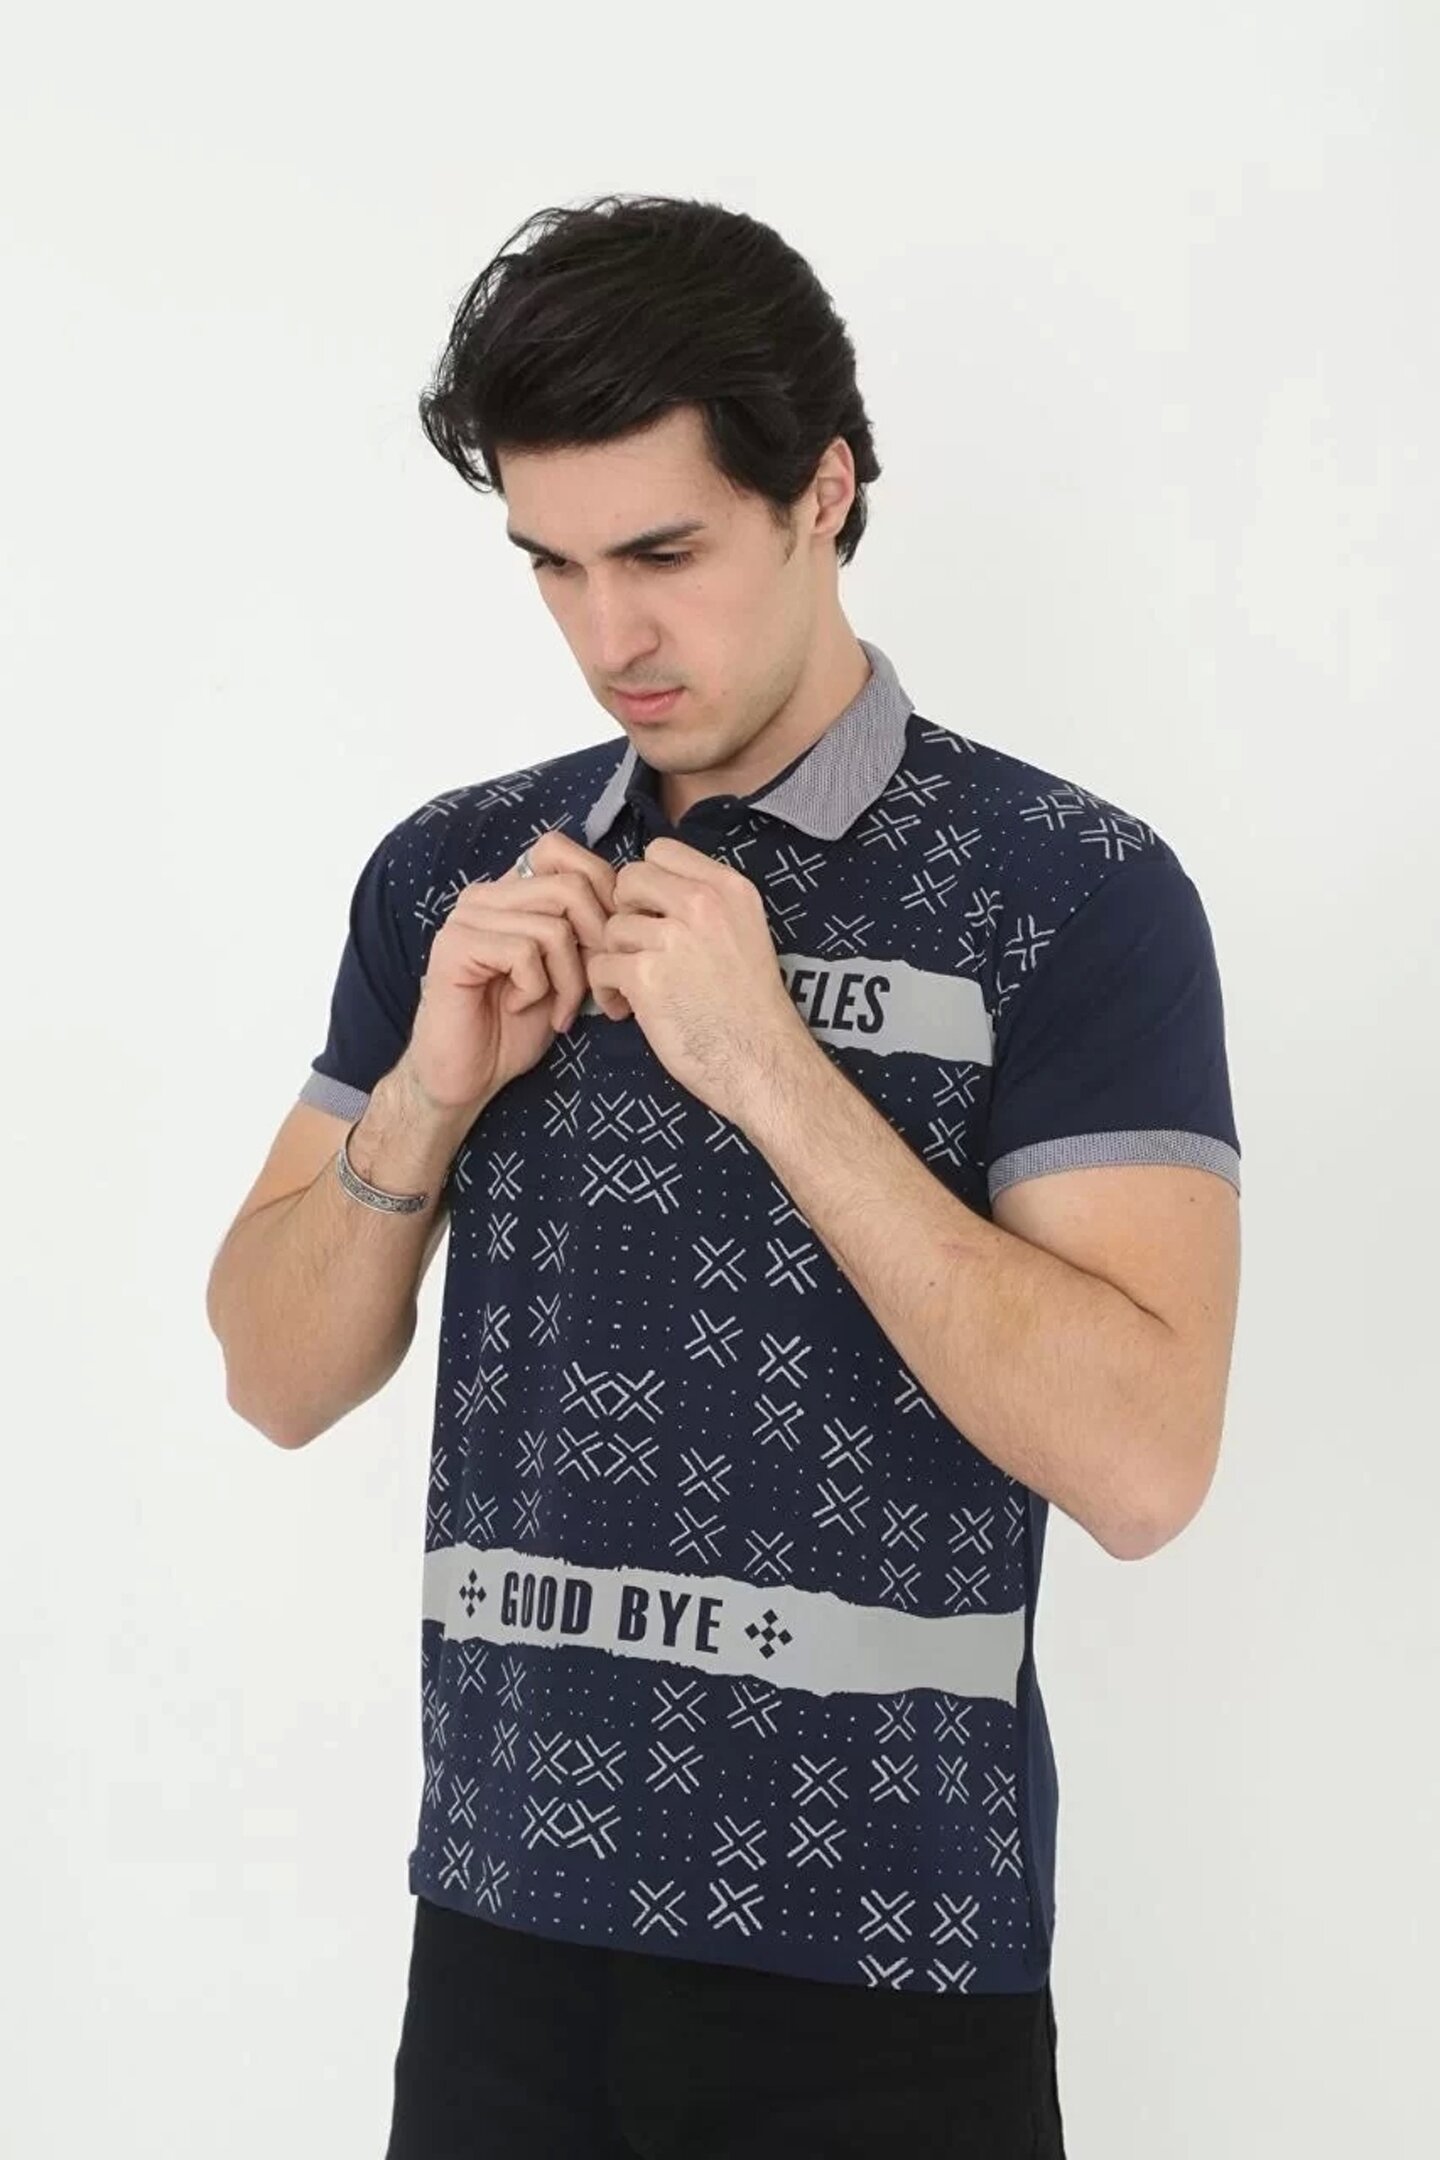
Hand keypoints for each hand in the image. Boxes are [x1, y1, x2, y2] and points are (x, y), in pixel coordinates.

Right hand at [406, 828, 627, 1113]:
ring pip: (554, 926)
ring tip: (556, 1008)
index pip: (560, 850)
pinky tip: (519, 1007)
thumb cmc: (518, 1027)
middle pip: (571, 886)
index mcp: (510, 892)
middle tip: (591, 990)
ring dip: (569, 978)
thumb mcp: (568, 971)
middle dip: (596, 944)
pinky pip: (524, 952)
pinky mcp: (454, 947)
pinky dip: (537, 989)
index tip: (606, 947)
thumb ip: (586, 933)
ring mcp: (466, 918)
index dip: (598, 891)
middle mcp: (485, 895)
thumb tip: (625, 908)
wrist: (468, 1076)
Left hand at [583, 836, 814, 1124]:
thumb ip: (707, 906)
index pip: (662, 850)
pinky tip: (627, 1010)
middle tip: (638, 949)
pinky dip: (606, 991)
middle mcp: (704, 904)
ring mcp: (674, 939)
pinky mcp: (647, 977)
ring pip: (611, 927)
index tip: (654, 914)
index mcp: (730, 889)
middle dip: (625, 914)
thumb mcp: (746, 933)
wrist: (764, 1062)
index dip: (648, 883)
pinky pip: (600, 966)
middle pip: (629, 879)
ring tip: (635, 989)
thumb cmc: (753, 1009)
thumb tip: (650, 895)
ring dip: (615, 958)